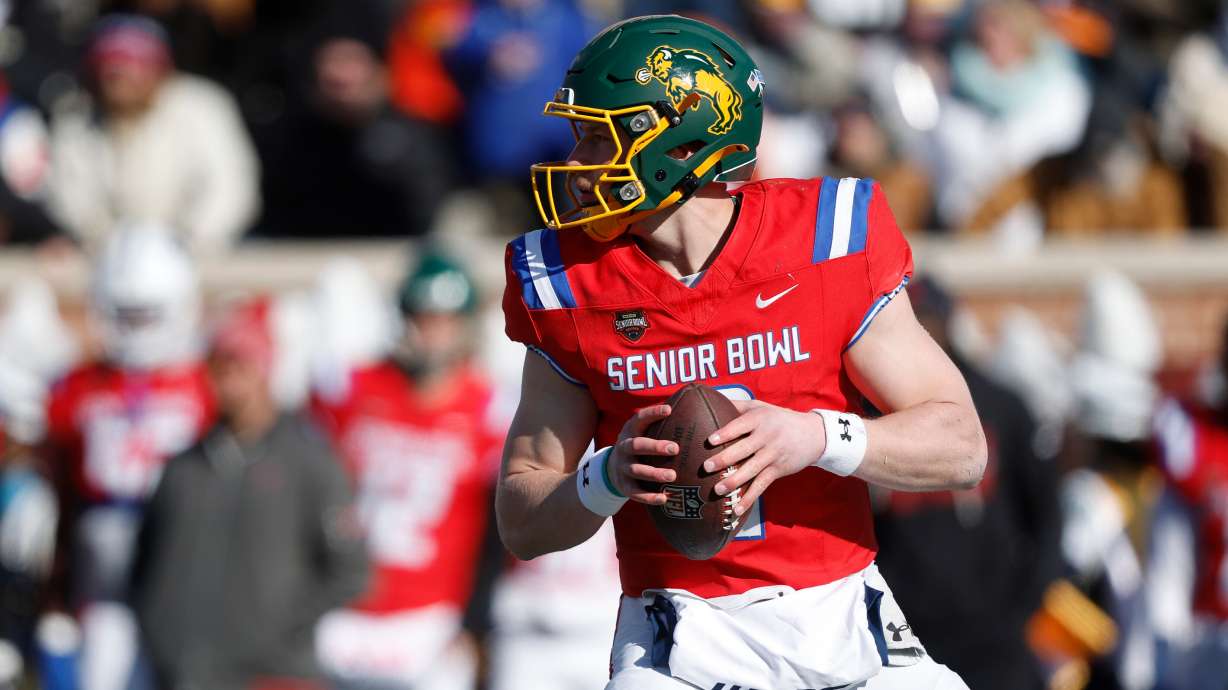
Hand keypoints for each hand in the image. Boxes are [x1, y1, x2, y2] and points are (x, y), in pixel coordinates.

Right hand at [608, 404, 678, 504]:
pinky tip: (664, 498)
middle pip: (637, 446)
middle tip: (675, 448)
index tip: (669, 410)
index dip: (652, 414)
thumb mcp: (642, 431)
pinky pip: (635, 493)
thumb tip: (691, 407)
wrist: (612, 468)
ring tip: (673, 476)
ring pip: (636, 470)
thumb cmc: (639, 445)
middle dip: (655, 446)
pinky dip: (649, 497)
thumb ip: (659, 423)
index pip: (639, 419)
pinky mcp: (624, 486)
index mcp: (630, 431)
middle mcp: (624, 448)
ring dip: (654, 473)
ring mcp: (622, 467)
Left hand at [703, 400, 825, 514]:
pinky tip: (737, 509)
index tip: (710, 440)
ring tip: (718, 490)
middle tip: (706, 467)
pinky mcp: (778, 470)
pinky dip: (749, 498)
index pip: (740, 426)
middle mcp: (766, 437)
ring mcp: (773, 455)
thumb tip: (708, 398)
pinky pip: (761, 485)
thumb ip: (736, 405)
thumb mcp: (760, 407)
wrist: (813, 434)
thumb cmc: (778, 418)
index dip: (725, 433)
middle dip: (724, 459)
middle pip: (743, 449)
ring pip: (751, 470)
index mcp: (759, 419)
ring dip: (734, 481)